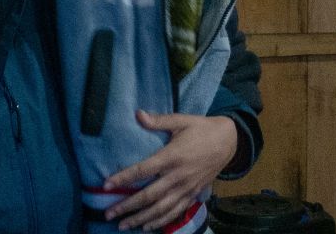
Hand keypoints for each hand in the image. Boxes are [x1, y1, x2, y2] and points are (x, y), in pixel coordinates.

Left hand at [103, 109, 237, 230]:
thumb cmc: (201, 128)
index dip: (124, 178)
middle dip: (128, 206)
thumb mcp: (180, 120)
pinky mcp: (193, 195)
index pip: (143, 170)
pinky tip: (147, 226)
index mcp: (172, 156)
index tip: (107, 185)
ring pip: (161, 209)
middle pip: (149, 196)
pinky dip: (160, 221)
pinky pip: (175, 212)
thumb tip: (137, 114)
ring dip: (141, 218)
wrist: (228, 141)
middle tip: (109, 213)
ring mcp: (186, 188)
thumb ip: (158, 120)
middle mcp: (178, 176)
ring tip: (124, 225)